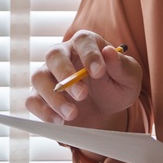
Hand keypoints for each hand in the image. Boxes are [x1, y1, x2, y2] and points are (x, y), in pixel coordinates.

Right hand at [27, 31, 142, 129]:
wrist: (105, 110)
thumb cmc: (117, 87)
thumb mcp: (129, 78)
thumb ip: (122, 65)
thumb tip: (109, 52)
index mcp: (85, 44)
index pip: (83, 41)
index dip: (89, 55)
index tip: (99, 72)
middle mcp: (63, 55)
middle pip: (53, 55)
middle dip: (66, 75)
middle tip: (82, 95)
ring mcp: (48, 75)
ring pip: (39, 78)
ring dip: (54, 97)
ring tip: (72, 114)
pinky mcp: (40, 96)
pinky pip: (32, 101)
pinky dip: (44, 112)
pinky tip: (62, 122)